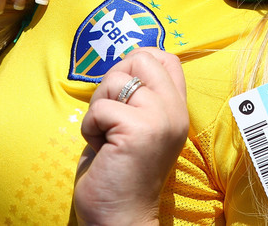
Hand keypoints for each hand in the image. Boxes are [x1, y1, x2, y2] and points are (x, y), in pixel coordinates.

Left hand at [73, 48, 188, 225]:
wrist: (122, 217)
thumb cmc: (122, 172)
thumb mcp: (141, 125)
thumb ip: (141, 96)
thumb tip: (124, 63)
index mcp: (177, 108)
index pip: (167, 58)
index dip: (137, 63)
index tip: (123, 91)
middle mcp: (174, 110)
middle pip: (141, 59)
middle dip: (114, 80)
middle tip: (111, 114)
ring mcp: (159, 119)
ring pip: (116, 80)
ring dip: (98, 107)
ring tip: (106, 136)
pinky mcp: (137, 131)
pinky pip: (100, 108)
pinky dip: (90, 127)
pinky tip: (101, 149)